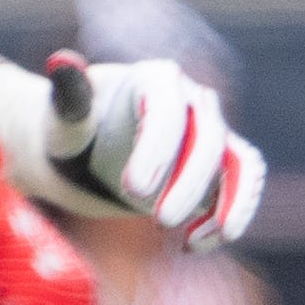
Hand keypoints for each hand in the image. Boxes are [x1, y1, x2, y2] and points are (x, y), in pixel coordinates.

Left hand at [0, 52, 263, 247]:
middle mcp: (193, 100)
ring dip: (229, 202)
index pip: (167, 109)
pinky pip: (242, 185)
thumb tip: (62, 60)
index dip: (157, 149)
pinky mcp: (222, 166)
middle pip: (208, 138)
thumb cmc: (71, 134)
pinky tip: (195, 244)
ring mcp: (213, 132)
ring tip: (195, 241)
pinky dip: (232, 214)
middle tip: (160, 222)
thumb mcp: (62, 121)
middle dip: (189, 183)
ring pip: (238, 161)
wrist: (86, 155)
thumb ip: (69, 98)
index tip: (133, 190)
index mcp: (155, 79)